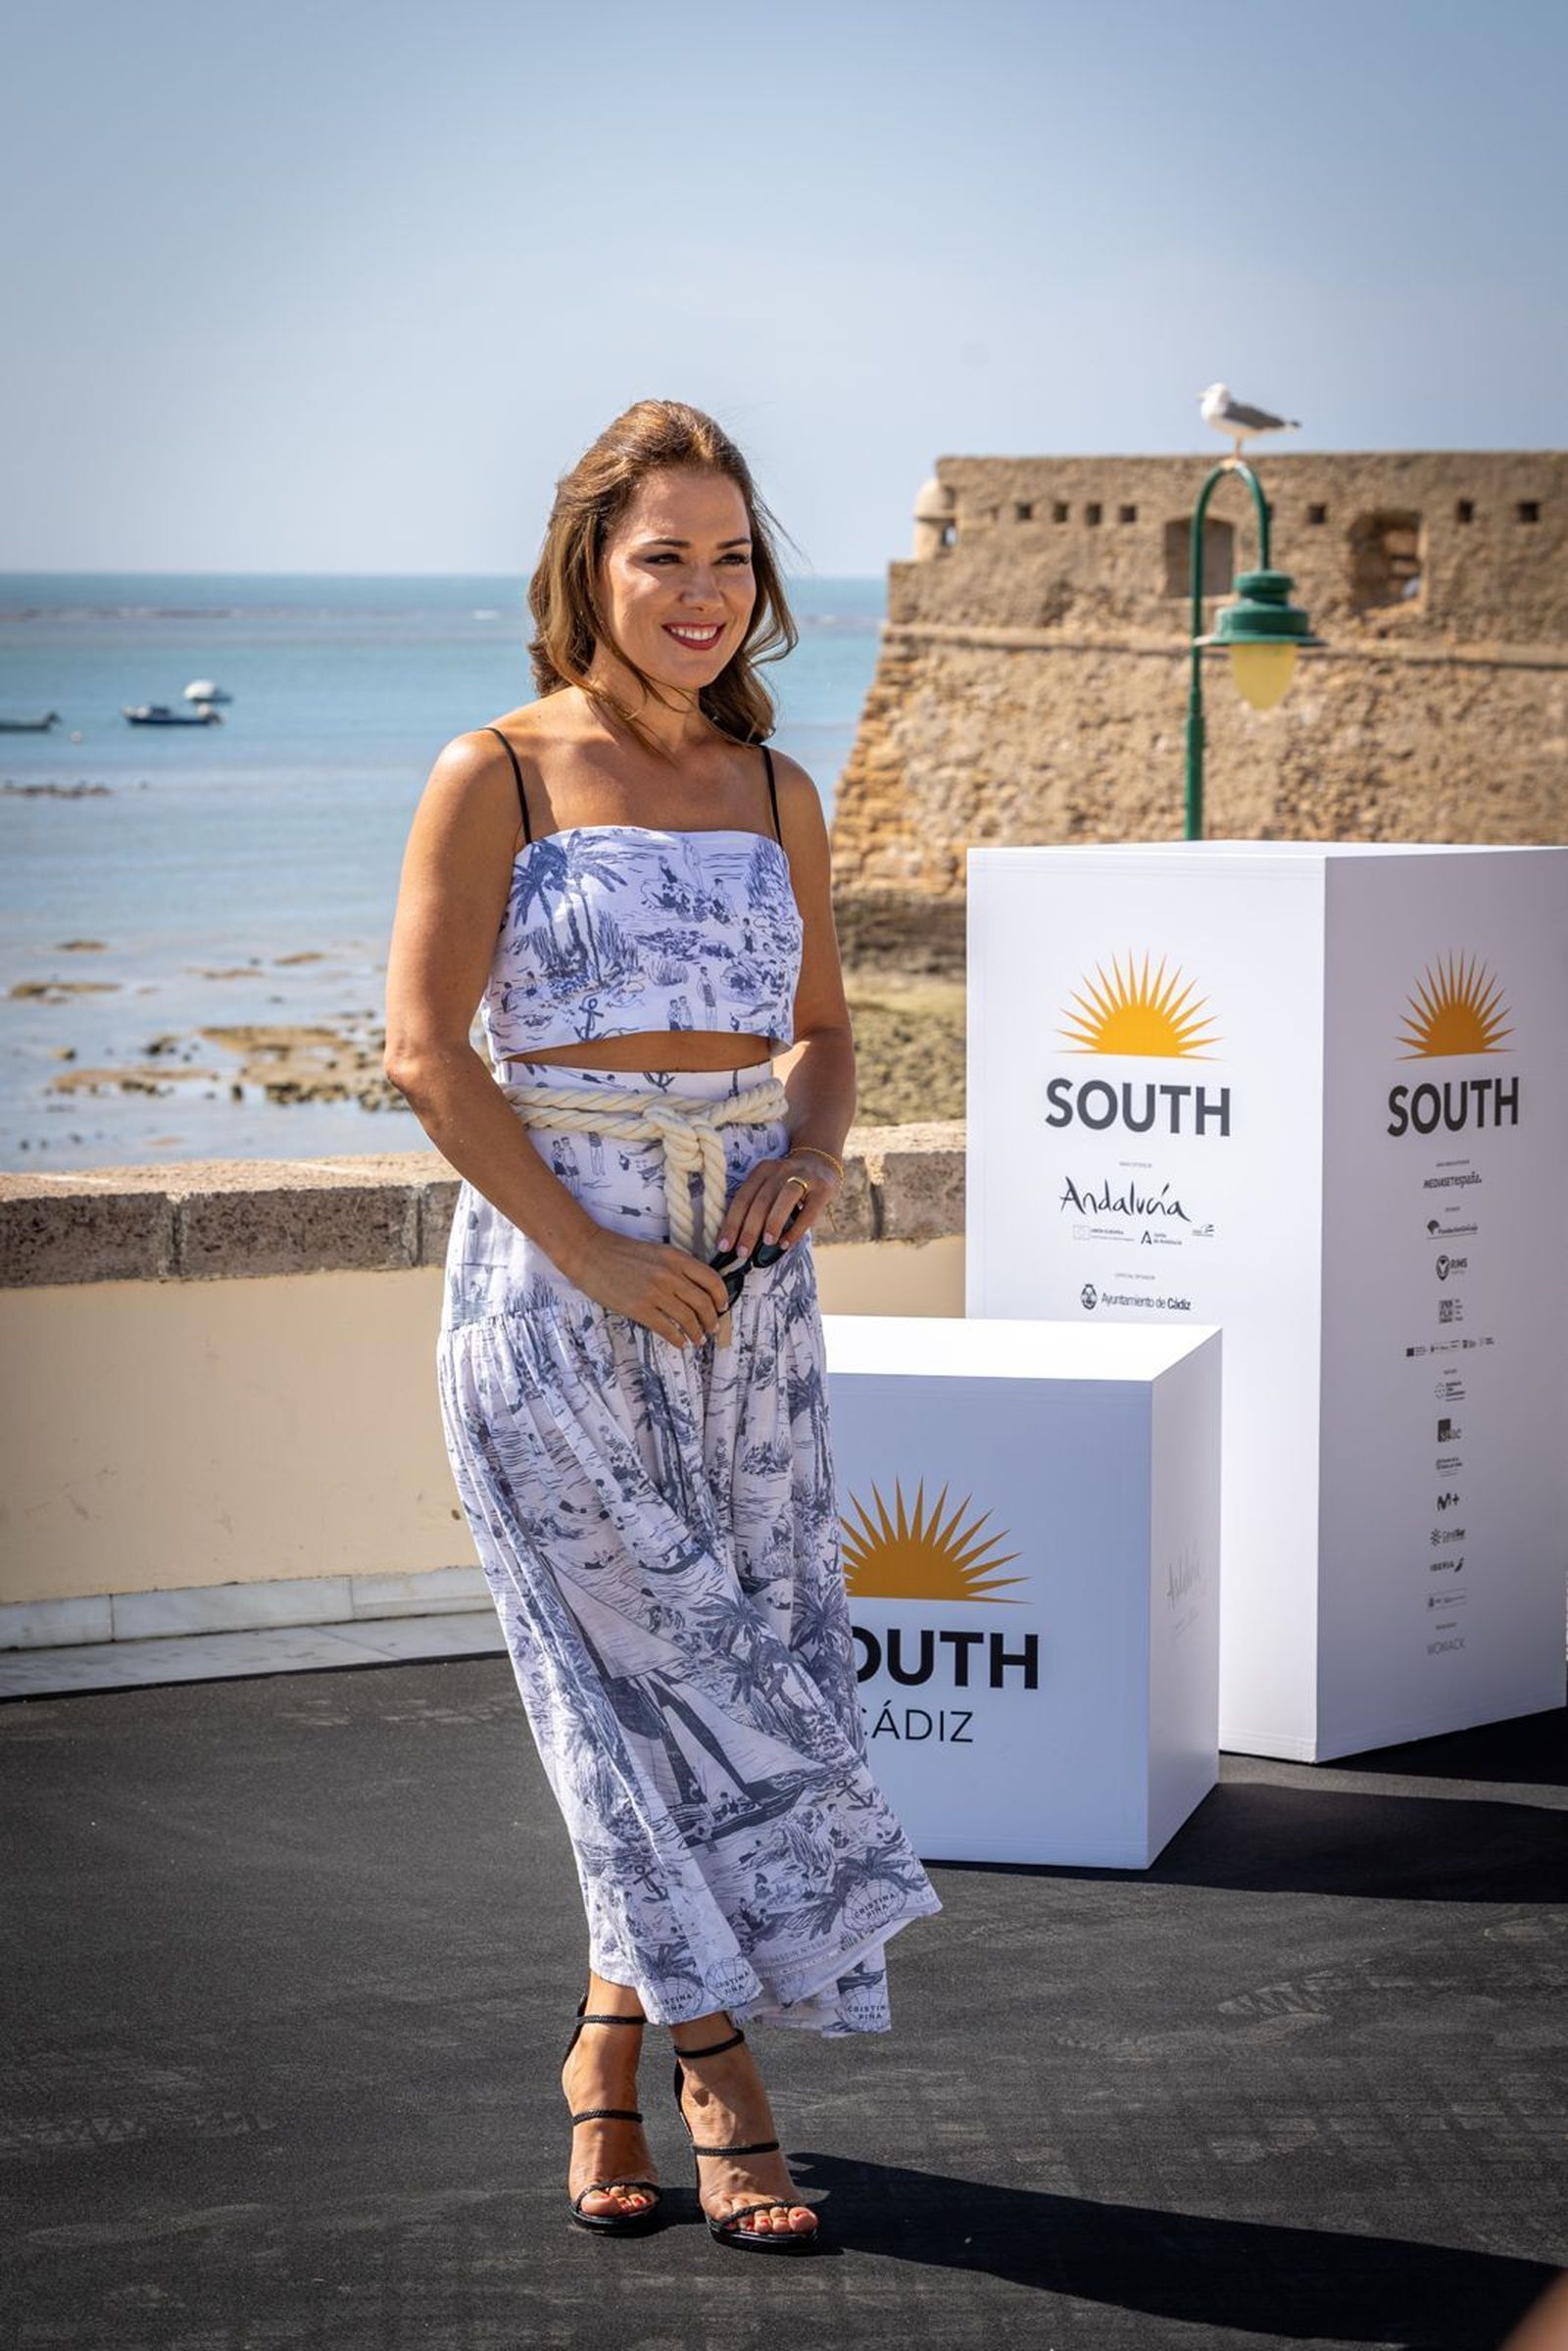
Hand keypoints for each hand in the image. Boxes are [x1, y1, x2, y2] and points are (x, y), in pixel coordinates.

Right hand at [567, 1229, 733, 1348]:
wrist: (590, 1253)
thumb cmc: (621, 1252)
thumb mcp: (657, 1252)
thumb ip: (677, 1267)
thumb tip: (696, 1290)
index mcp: (677, 1258)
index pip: (712, 1280)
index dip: (722, 1297)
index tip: (722, 1307)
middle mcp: (670, 1274)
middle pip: (703, 1303)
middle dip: (712, 1320)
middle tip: (712, 1329)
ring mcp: (655, 1292)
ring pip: (688, 1319)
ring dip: (697, 1333)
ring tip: (697, 1339)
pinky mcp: (639, 1308)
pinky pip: (667, 1329)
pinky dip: (677, 1339)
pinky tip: (679, 1343)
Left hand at [715, 1151, 841, 1260]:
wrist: (822, 1163)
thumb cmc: (789, 1183)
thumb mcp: (771, 1185)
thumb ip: (758, 1205)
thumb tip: (740, 1241)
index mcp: (763, 1170)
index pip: (742, 1197)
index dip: (731, 1222)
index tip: (724, 1245)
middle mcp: (781, 1170)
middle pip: (761, 1200)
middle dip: (749, 1229)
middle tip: (742, 1252)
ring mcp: (803, 1178)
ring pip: (784, 1199)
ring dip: (773, 1222)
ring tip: (766, 1243)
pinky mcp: (822, 1189)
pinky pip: (809, 1211)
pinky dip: (796, 1229)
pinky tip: (786, 1244)